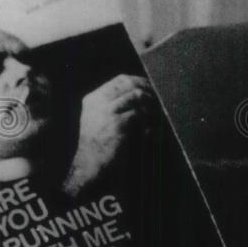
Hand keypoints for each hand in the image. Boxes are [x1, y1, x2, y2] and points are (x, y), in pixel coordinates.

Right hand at [63, 74, 152, 196]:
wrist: (89, 166)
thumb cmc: (97, 145)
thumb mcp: (97, 120)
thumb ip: (112, 105)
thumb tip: (140, 93)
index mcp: (93, 99)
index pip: (120, 80)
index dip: (139, 81)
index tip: (151, 88)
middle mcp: (99, 102)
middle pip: (130, 85)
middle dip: (148, 91)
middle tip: (158, 101)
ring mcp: (107, 112)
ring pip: (137, 96)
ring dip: (151, 106)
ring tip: (156, 118)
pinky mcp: (117, 125)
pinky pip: (140, 115)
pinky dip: (149, 123)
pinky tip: (151, 133)